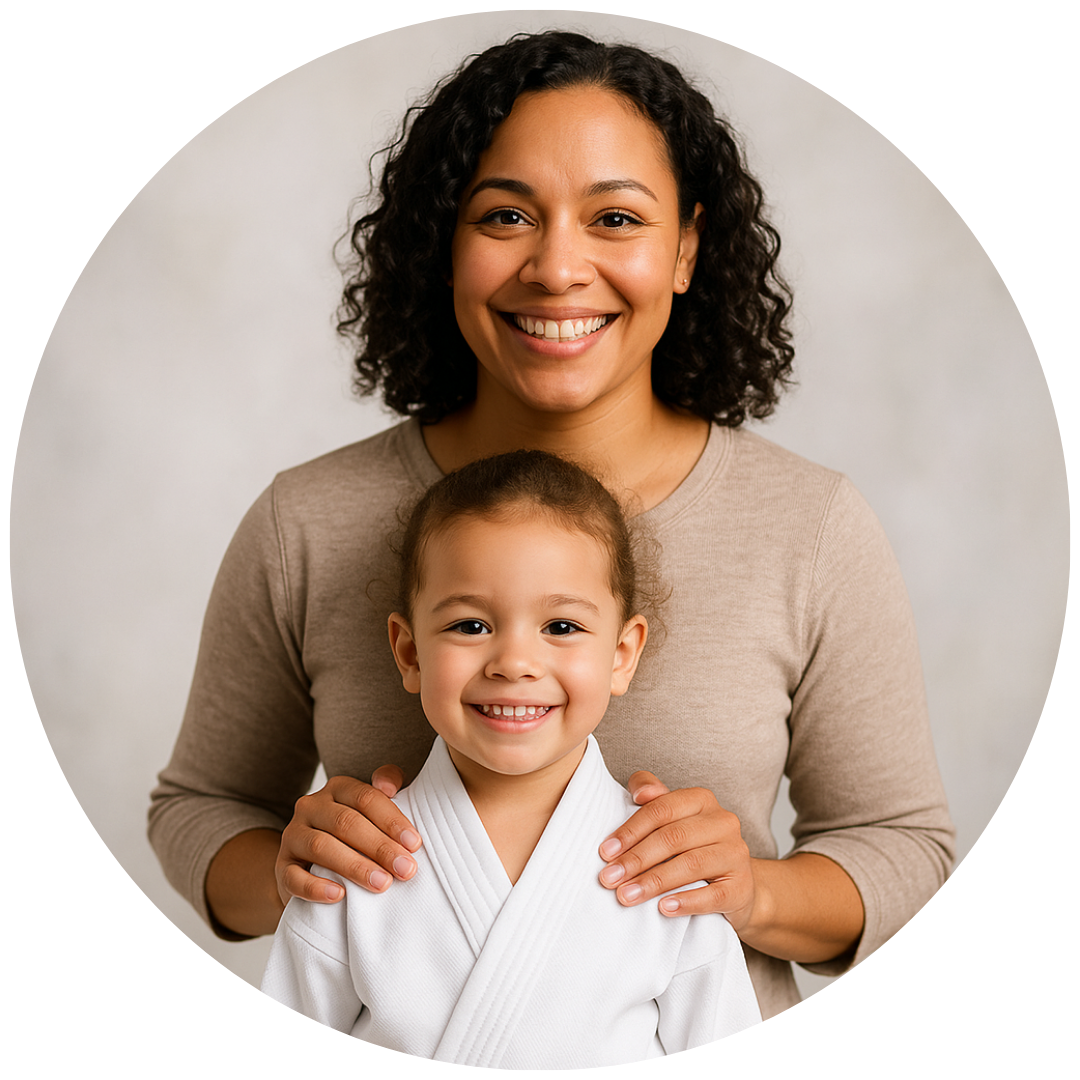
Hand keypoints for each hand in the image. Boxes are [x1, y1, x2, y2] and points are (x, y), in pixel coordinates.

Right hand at [275, 766, 422, 907]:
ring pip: (321, 847)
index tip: (414, 844)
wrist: (311, 863)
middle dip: (380, 847)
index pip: (366, 798)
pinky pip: (294, 877)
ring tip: (382, 884)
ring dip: (355, 866)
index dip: (392, 820)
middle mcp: (311, 807)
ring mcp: (293, 836)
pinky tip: (339, 895)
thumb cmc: (354, 834)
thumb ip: (387, 786)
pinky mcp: (282, 867)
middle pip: (346, 822)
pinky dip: (316, 887)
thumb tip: (390, 786)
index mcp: (337, 788)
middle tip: (405, 869)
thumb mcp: (371, 808)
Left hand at [597, 772, 755, 927]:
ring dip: (653, 882)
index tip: (605, 852)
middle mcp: (723, 822)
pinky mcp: (741, 887)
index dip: (630, 830)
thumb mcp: (673, 819)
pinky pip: (713, 895)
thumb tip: (639, 793)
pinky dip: (686, 902)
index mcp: (701, 799)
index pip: (661, 809)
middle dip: (636, 859)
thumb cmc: (693, 847)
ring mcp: (736, 854)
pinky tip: (663, 908)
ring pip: (691, 864)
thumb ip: (653, 798)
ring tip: (626, 895)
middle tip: (609, 878)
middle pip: (673, 837)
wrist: (735, 885)